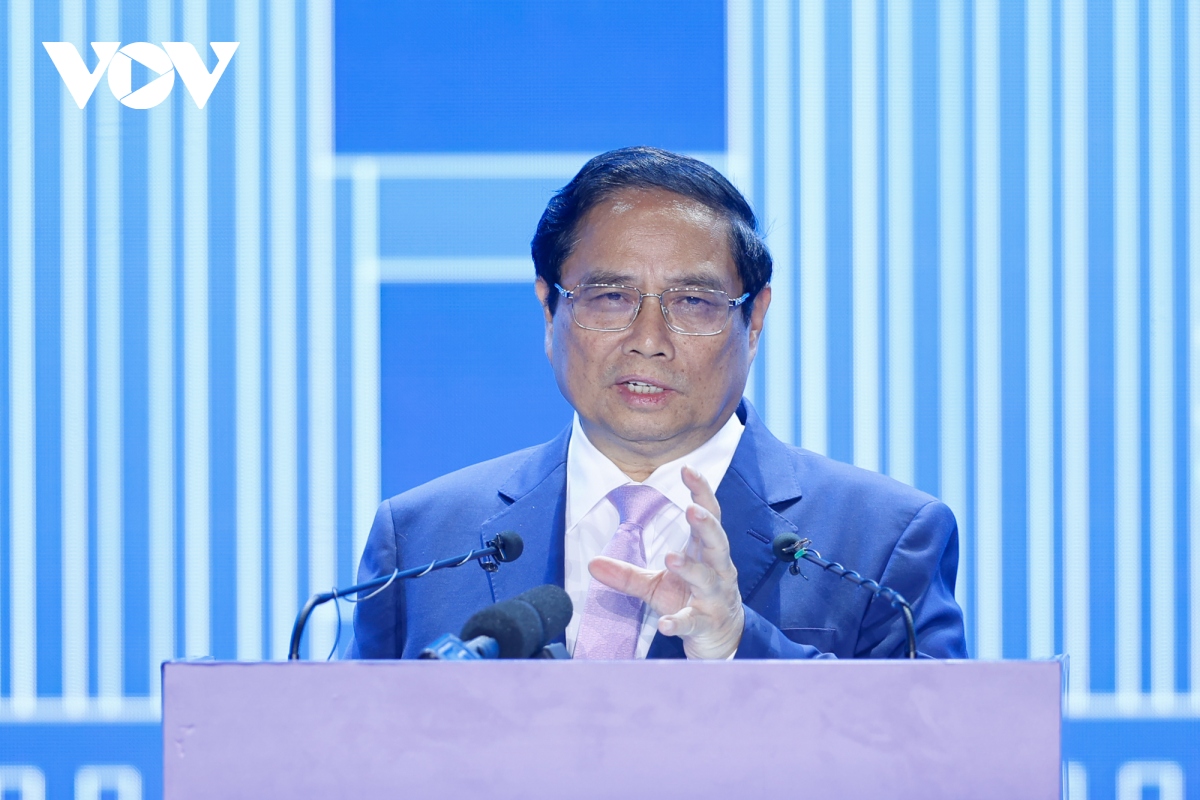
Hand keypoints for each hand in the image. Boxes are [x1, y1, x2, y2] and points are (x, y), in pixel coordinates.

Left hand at [588, 465, 744, 658]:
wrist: (721, 639)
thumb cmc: (690, 601)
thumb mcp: (656, 585)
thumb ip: (626, 574)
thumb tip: (591, 564)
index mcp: (704, 553)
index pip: (708, 516)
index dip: (702, 492)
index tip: (688, 469)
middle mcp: (716, 570)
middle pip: (717, 542)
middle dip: (706, 525)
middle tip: (692, 509)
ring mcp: (714, 598)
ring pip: (707, 579)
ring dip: (690, 568)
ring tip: (671, 557)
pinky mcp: (706, 624)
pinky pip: (693, 621)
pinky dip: (679, 622)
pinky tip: (664, 623)